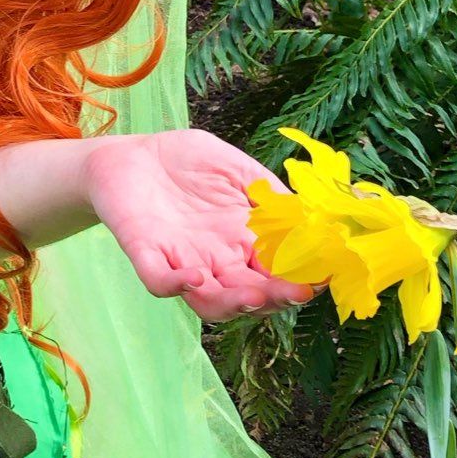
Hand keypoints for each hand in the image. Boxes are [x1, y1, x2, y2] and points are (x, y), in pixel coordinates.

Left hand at [84, 129, 315, 321]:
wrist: (130, 154)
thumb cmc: (185, 161)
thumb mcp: (235, 167)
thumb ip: (268, 190)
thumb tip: (311, 212)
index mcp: (242, 240)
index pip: (277, 270)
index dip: (301, 276)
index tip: (326, 275)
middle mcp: (216, 259)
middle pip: (250, 293)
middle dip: (275, 298)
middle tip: (298, 293)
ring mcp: (181, 260)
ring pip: (210, 301)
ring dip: (233, 304)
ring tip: (254, 296)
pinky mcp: (146, 253)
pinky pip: (159, 281)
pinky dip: (176, 285)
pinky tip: (195, 277)